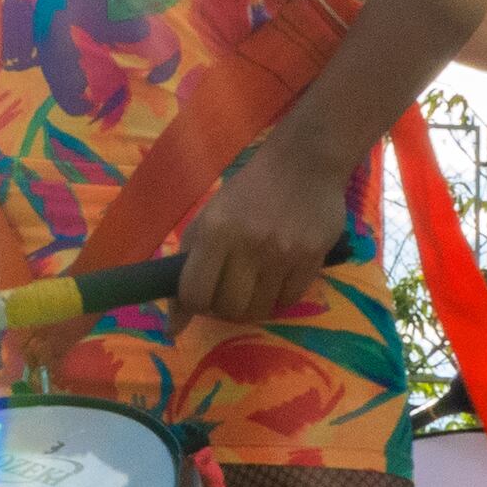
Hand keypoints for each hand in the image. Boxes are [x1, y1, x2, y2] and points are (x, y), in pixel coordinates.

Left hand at [171, 134, 358, 339]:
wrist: (305, 161)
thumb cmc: (250, 189)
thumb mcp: (210, 215)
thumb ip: (188, 263)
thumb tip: (174, 325)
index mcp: (216, 230)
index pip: (195, 294)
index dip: (193, 305)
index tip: (201, 296)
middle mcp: (249, 244)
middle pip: (229, 308)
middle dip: (224, 307)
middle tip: (229, 289)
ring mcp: (283, 254)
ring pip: (260, 310)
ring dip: (252, 304)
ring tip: (254, 284)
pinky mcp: (312, 258)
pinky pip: (289, 300)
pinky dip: (279, 296)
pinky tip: (278, 276)